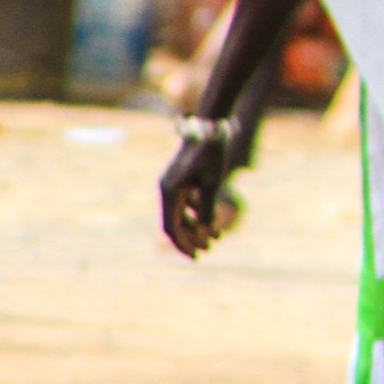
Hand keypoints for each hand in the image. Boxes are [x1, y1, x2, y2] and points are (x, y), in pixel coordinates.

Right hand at [160, 134, 231, 258]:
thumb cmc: (212, 152)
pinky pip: (186, 204)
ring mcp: (173, 184)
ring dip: (196, 228)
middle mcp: (167, 189)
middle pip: (174, 224)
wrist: (210, 125)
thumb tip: (203, 230)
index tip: (196, 257)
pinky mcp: (182, 180)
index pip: (171, 227)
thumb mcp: (213, 180)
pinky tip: (213, 224)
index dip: (182, 244)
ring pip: (181, 215)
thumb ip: (207, 205)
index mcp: (170, 191)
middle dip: (190, 239)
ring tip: (216, 238)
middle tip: (208, 250)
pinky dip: (198, 214)